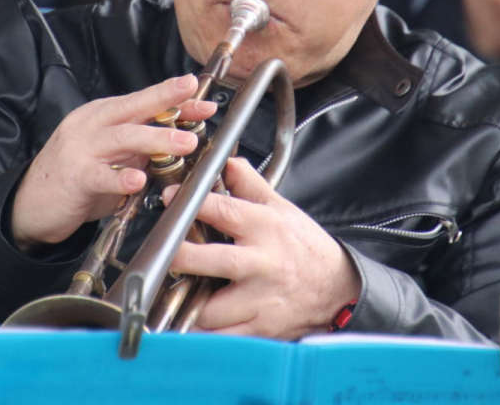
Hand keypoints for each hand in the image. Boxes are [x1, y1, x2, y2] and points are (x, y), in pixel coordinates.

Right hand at [10, 74, 215, 246]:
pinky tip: (137, 180)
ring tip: (185, 144)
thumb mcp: (113, 153)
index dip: (175, 100)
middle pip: (133, 110)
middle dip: (168, 107)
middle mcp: (91, 125)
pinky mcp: (73, 177)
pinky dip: (120, 178)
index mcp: (102, 115)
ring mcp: (80, 149)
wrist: (31, 202)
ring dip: (157, 139)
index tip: (206, 102)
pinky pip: (99, 176)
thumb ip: (142, 144)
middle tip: (201, 112)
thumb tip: (184, 134)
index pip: (143, 101)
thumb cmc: (77, 175)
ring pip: (122, 137)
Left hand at [164, 158, 359, 339]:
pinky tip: (190, 323)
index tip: (169, 199)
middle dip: (180, 257)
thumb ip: (250, 185)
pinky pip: (221, 338)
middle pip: (211, 261)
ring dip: (186, 303)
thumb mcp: (281, 208)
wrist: (338, 288)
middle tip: (161, 252)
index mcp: (264, 228)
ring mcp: (260, 300)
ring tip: (172, 292)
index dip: (190, 204)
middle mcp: (261, 264)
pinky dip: (202, 334)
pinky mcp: (260, 329)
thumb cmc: (304, 247)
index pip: (221, 210)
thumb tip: (226, 162)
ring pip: (209, 309)